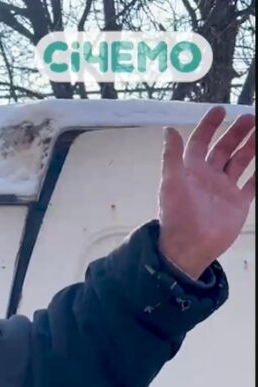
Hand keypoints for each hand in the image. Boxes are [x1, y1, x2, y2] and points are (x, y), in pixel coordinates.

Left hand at [158, 106, 254, 279]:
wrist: (190, 246)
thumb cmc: (177, 214)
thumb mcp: (171, 183)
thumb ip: (171, 156)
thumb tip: (169, 129)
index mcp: (190, 170)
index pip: (200, 142)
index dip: (209, 126)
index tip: (220, 110)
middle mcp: (208, 176)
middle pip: (224, 149)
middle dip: (236, 133)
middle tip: (251, 118)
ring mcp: (224, 189)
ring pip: (240, 162)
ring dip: (251, 147)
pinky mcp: (238, 203)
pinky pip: (253, 184)